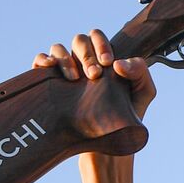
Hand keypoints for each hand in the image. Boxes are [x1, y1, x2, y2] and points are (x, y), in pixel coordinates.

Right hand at [32, 29, 156, 119]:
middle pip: (79, 41)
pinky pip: (40, 62)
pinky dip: (43, 60)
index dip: (101, 44)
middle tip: (95, 75)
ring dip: (65, 58)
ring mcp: (64, 72)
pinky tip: (51, 68)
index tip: (107, 63)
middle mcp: (82, 62)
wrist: (107, 145)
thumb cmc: (126, 116)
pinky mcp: (50, 83)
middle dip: (87, 54)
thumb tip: (117, 63)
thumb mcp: (143, 93)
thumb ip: (140, 72)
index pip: (97, 38)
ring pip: (57, 48)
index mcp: (102, 59)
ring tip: (75, 79)